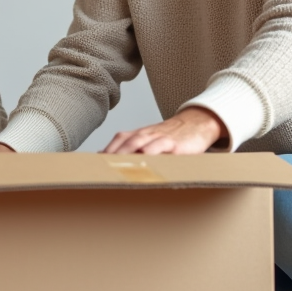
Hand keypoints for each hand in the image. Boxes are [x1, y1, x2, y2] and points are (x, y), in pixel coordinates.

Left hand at [102, 107, 226, 154]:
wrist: (197, 123)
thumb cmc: (171, 136)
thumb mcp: (150, 140)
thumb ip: (132, 149)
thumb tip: (109, 160)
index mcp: (139, 134)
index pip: (118, 139)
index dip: (106, 150)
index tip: (94, 163)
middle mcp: (147, 134)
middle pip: (126, 141)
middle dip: (112, 153)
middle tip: (101, 167)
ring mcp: (161, 138)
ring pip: (140, 143)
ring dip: (127, 153)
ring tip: (116, 165)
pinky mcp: (176, 145)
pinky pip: (162, 148)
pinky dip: (152, 153)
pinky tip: (145, 160)